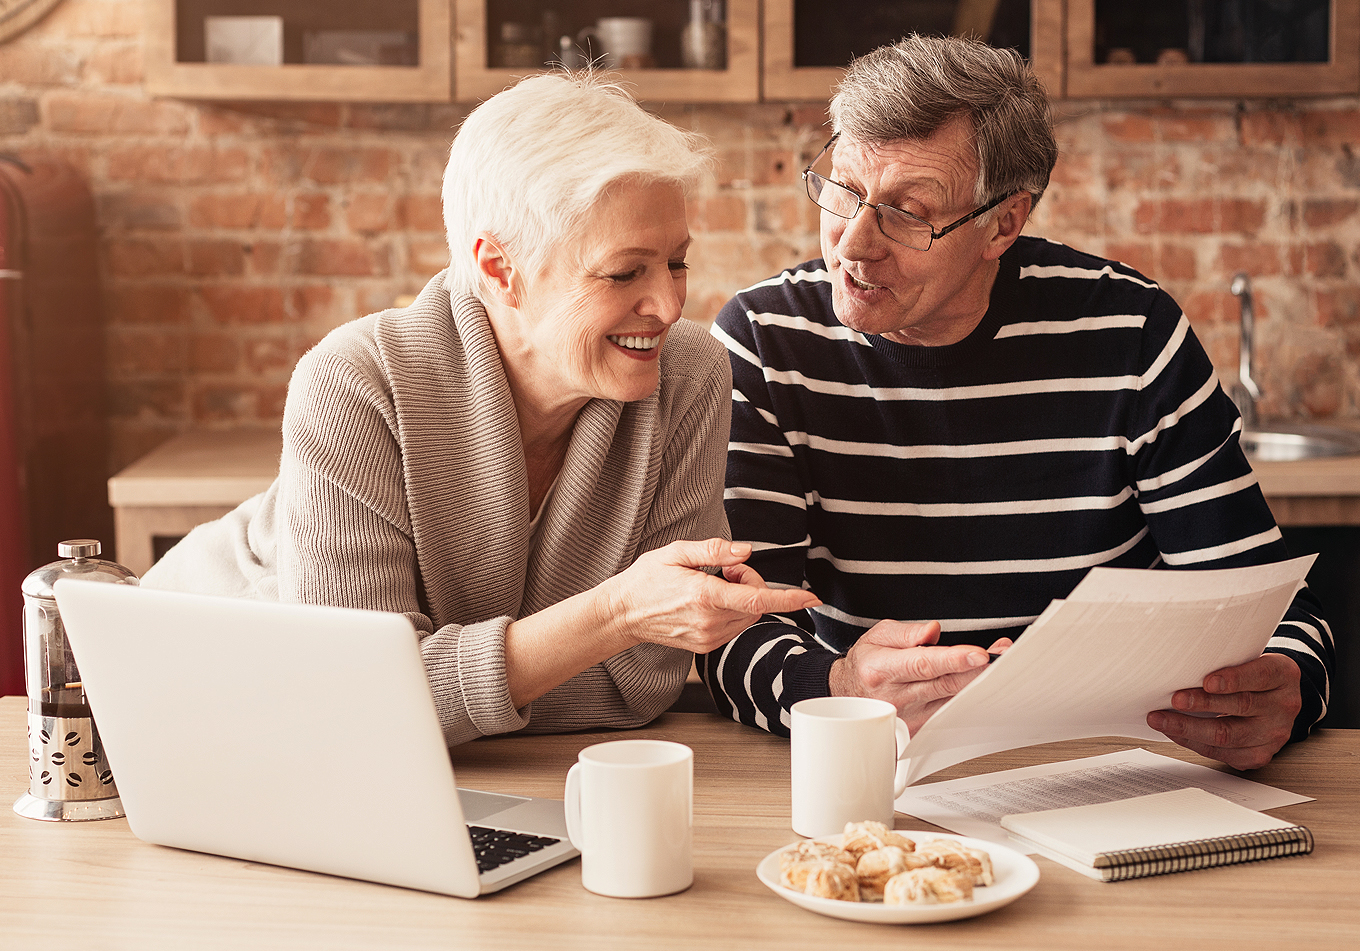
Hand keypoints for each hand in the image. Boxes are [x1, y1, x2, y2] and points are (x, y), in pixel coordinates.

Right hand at [607, 539, 820, 654]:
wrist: (623, 614)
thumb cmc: (647, 579)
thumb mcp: (676, 552)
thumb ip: (713, 550)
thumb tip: (746, 551)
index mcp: (704, 596)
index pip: (757, 600)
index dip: (788, 599)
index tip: (811, 598)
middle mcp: (709, 621)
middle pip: (757, 604)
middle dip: (751, 583)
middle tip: (724, 569)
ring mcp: (708, 638)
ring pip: (749, 617)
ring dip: (743, 598)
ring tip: (713, 584)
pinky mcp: (706, 646)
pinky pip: (736, 627)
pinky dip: (733, 611)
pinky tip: (709, 601)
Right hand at [829, 620, 1012, 733]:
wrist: (849, 696)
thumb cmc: (867, 664)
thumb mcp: (878, 636)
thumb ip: (907, 632)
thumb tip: (933, 631)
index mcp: (882, 669)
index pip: (923, 664)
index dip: (953, 659)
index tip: (978, 653)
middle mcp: (896, 696)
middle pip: (945, 684)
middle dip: (977, 670)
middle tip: (1003, 657)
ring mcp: (909, 717)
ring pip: (953, 701)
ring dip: (979, 684)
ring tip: (1001, 665)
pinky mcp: (920, 729)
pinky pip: (951, 714)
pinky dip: (970, 699)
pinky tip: (984, 686)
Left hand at [1146, 653, 1300, 769]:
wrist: (1275, 699)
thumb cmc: (1251, 675)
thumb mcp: (1248, 659)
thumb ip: (1225, 661)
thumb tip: (1180, 666)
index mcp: (1283, 675)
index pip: (1260, 675)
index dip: (1233, 679)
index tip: (1207, 681)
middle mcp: (1283, 706)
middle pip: (1241, 706)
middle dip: (1203, 704)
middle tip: (1175, 699)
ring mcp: (1275, 734)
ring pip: (1228, 735)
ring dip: (1189, 728)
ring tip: (1161, 719)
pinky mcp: (1259, 754)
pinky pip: (1223, 753)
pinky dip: (1193, 742)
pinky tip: (1174, 733)